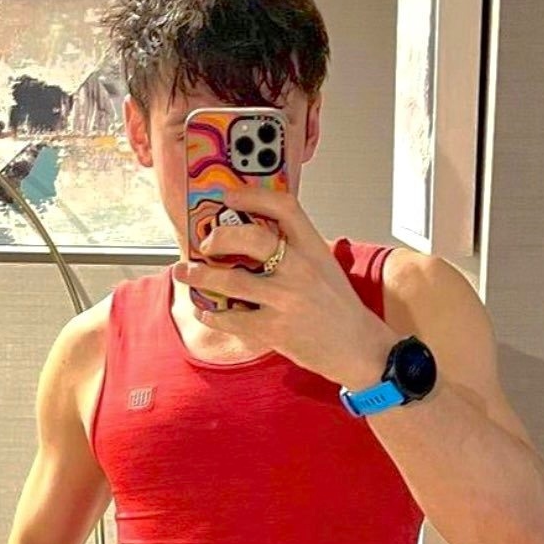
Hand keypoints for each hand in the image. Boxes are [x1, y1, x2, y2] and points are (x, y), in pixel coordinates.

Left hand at [173, 184, 393, 387]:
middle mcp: (300, 269)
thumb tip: (253, 237)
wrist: (359, 348)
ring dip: (200, 276)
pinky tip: (205, 310)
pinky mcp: (274, 330)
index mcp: (314, 248)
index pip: (284, 206)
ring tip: (185, 272)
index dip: (253, 196)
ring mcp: (286, 300)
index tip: (230, 197)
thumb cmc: (340, 309)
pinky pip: (232, 318)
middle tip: (204, 243)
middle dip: (218, 237)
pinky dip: (212, 314)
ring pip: (231, 281)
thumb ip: (295, 250)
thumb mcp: (324, 267)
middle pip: (250, 238)